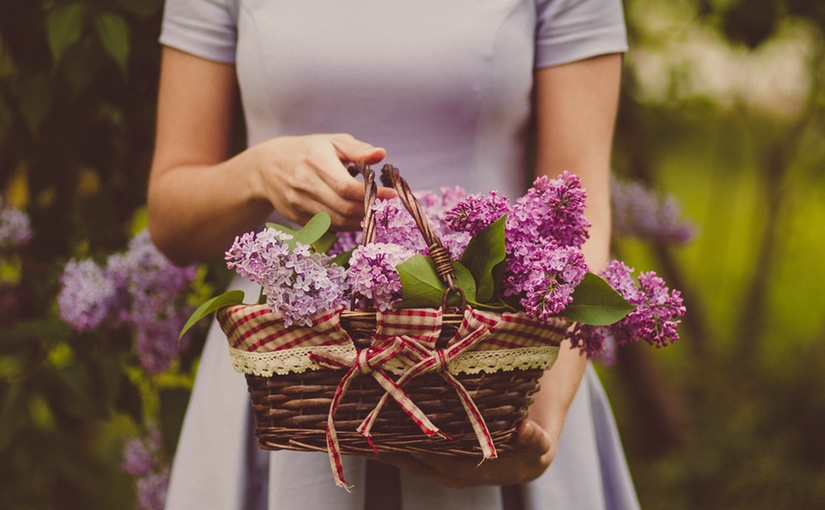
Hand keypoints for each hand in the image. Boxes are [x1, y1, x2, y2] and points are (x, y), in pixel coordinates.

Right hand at [249, 133, 391, 228]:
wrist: (267, 167)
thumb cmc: (307, 151)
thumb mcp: (331, 142)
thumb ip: (357, 149)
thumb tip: (381, 154)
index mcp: (315, 161)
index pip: (346, 186)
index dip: (371, 195)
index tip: (391, 196)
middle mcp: (304, 184)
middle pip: (343, 207)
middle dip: (368, 210)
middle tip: (383, 207)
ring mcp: (298, 203)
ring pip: (336, 221)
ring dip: (359, 221)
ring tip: (372, 213)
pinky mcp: (296, 217)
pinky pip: (327, 227)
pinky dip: (345, 225)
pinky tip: (355, 218)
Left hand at [373, 419, 554, 487]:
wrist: (533, 450)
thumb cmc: (535, 445)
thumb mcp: (541, 444)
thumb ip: (535, 439)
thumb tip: (526, 430)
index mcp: (471, 471)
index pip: (435, 460)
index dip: (411, 450)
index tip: (386, 438)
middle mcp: (453, 473)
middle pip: (413, 460)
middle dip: (388, 448)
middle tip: (361, 429)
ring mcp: (444, 467)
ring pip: (409, 458)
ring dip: (386, 446)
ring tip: (359, 429)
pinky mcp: (439, 458)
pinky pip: (412, 452)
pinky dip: (394, 442)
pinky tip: (375, 428)